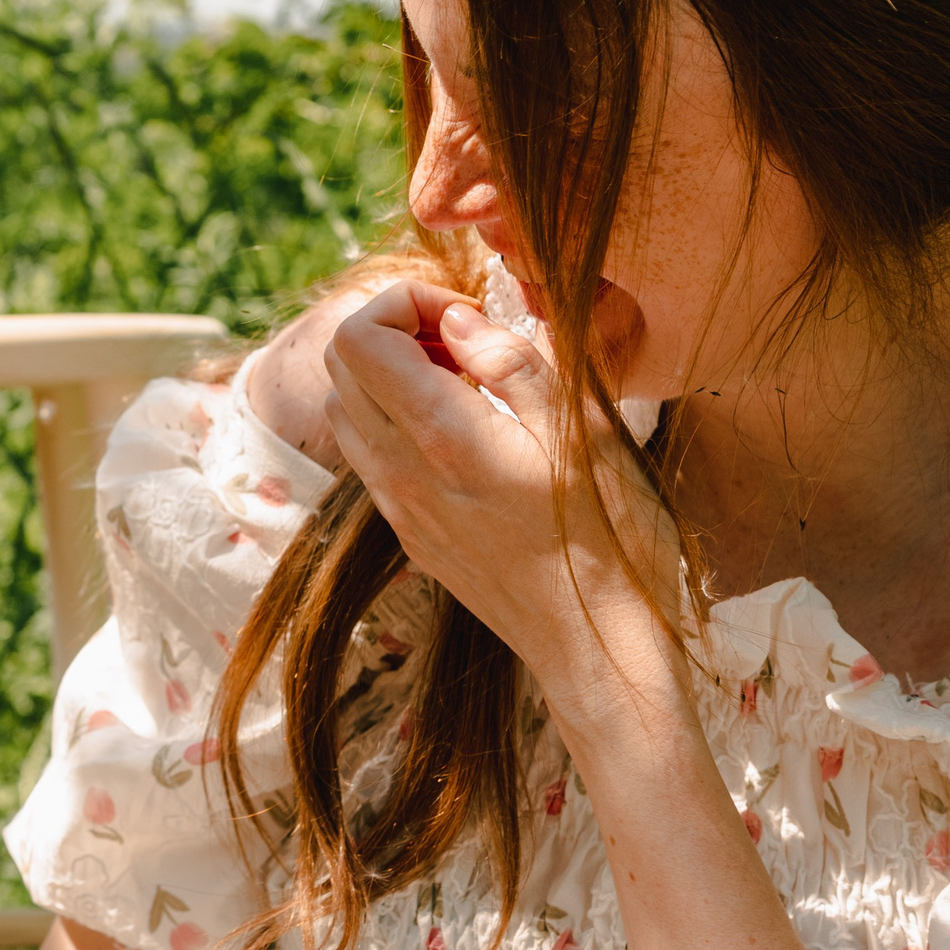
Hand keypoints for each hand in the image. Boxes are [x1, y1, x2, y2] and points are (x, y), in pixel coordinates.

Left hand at [324, 282, 682, 719]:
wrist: (597, 647)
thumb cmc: (610, 539)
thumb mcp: (584, 433)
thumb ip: (514, 364)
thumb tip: (458, 320)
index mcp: (443, 437)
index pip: (358, 338)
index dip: (405, 302)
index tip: (466, 316)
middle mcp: (402, 472)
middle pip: (339, 365)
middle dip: (393, 330)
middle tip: (466, 342)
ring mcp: (399, 507)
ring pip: (347, 410)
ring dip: (390, 376)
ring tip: (466, 383)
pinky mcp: (409, 533)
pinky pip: (370, 455)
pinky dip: (396, 421)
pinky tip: (465, 432)